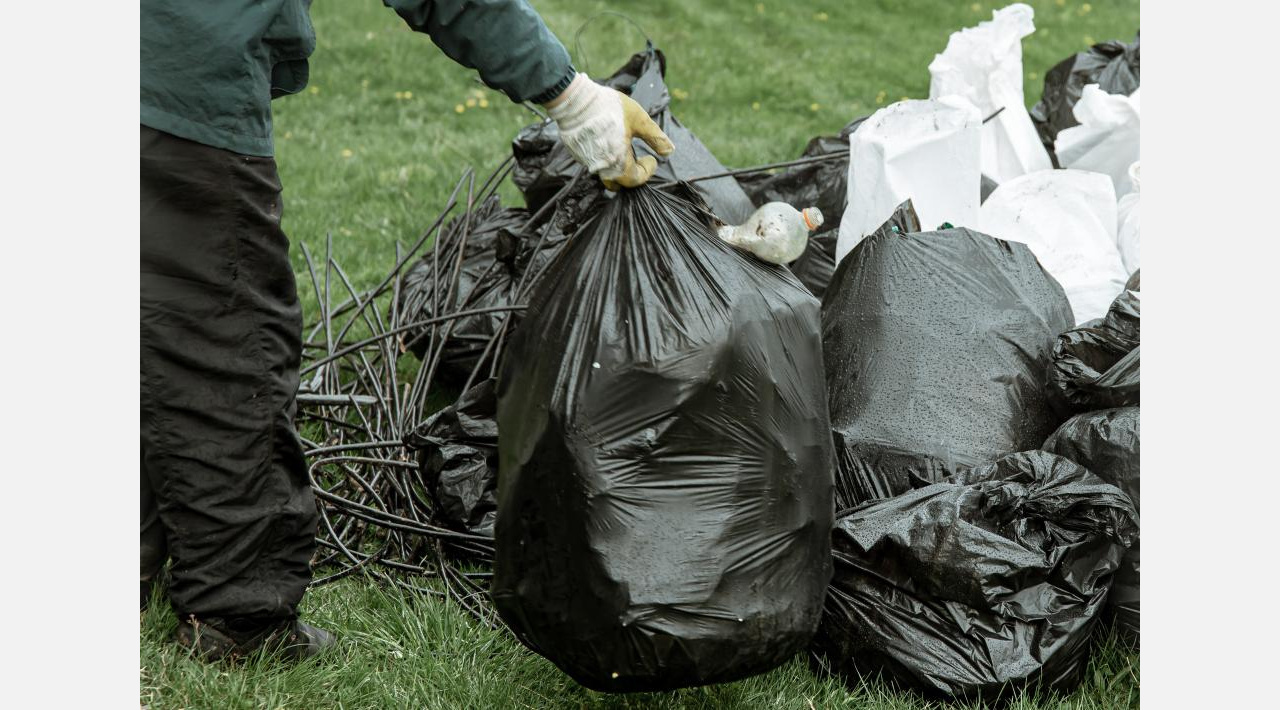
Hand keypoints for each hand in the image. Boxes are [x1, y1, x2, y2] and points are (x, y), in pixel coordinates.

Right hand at [544, 73, 674, 189]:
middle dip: (631, 172)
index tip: (651, 157)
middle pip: (619, 181)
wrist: (575, 100)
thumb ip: (655, 138)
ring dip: (617, 164)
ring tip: (623, 145)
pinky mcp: (577, 153)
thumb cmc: (609, 108)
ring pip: (605, 172)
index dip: (647, 171)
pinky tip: (607, 138)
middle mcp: (601, 167)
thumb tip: (670, 152)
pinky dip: (604, 156)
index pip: (635, 180)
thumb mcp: (639, 120)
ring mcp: (587, 161)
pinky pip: (594, 162)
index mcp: (618, 162)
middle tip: (637, 156)